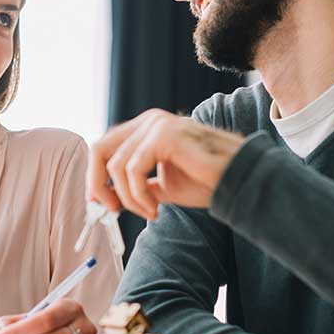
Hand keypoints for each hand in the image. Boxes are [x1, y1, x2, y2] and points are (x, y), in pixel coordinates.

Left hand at [88, 109, 243, 219]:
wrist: (238, 180)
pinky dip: (138, 196)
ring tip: (150, 213)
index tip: (99, 204)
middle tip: (112, 211)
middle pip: (100, 148)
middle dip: (98, 184)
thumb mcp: (162, 185)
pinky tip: (155, 209)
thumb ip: (136, 185)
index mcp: (146, 127)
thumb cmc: (206, 181)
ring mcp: (157, 124)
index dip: (94, 176)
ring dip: (128, 198)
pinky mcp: (165, 135)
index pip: (105, 146)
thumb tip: (106, 198)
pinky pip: (133, 170)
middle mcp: (149, 120)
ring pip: (116, 165)